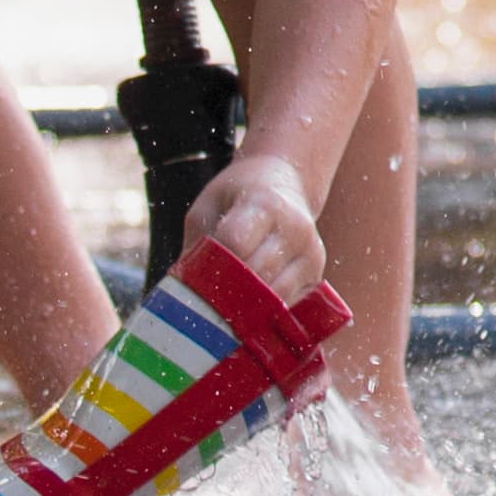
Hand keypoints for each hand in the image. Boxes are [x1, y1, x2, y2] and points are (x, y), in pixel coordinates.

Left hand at [180, 154, 330, 303]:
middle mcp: (295, 228)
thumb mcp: (209, 207)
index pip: (235, 242)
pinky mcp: (316, 274)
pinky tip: (247, 313)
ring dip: (246, 309)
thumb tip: (178, 294)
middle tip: (200, 306)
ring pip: (275, 296)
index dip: (211, 264)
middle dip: (225, 293)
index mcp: (265, 204)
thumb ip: (196, 245)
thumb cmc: (238, 196)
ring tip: (221, 315)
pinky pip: (289, 305)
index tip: (191, 279)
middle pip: (256, 273)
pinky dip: (265, 314)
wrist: (285, 180)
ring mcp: (311, 253)